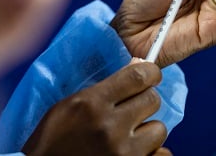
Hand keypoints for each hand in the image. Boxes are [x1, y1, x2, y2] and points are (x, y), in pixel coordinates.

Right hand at [23, 61, 167, 155]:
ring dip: (147, 129)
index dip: (150, 72)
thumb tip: (134, 69)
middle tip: (133, 107)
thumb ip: (100, 90)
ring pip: (159, 129)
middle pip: (152, 100)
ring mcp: (122, 151)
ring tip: (129, 133)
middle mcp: (109, 126)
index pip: (138, 77)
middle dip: (145, 100)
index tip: (150, 74)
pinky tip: (135, 150)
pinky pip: (162, 154)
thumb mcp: (68, 106)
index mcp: (91, 103)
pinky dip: (153, 152)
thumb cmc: (53, 138)